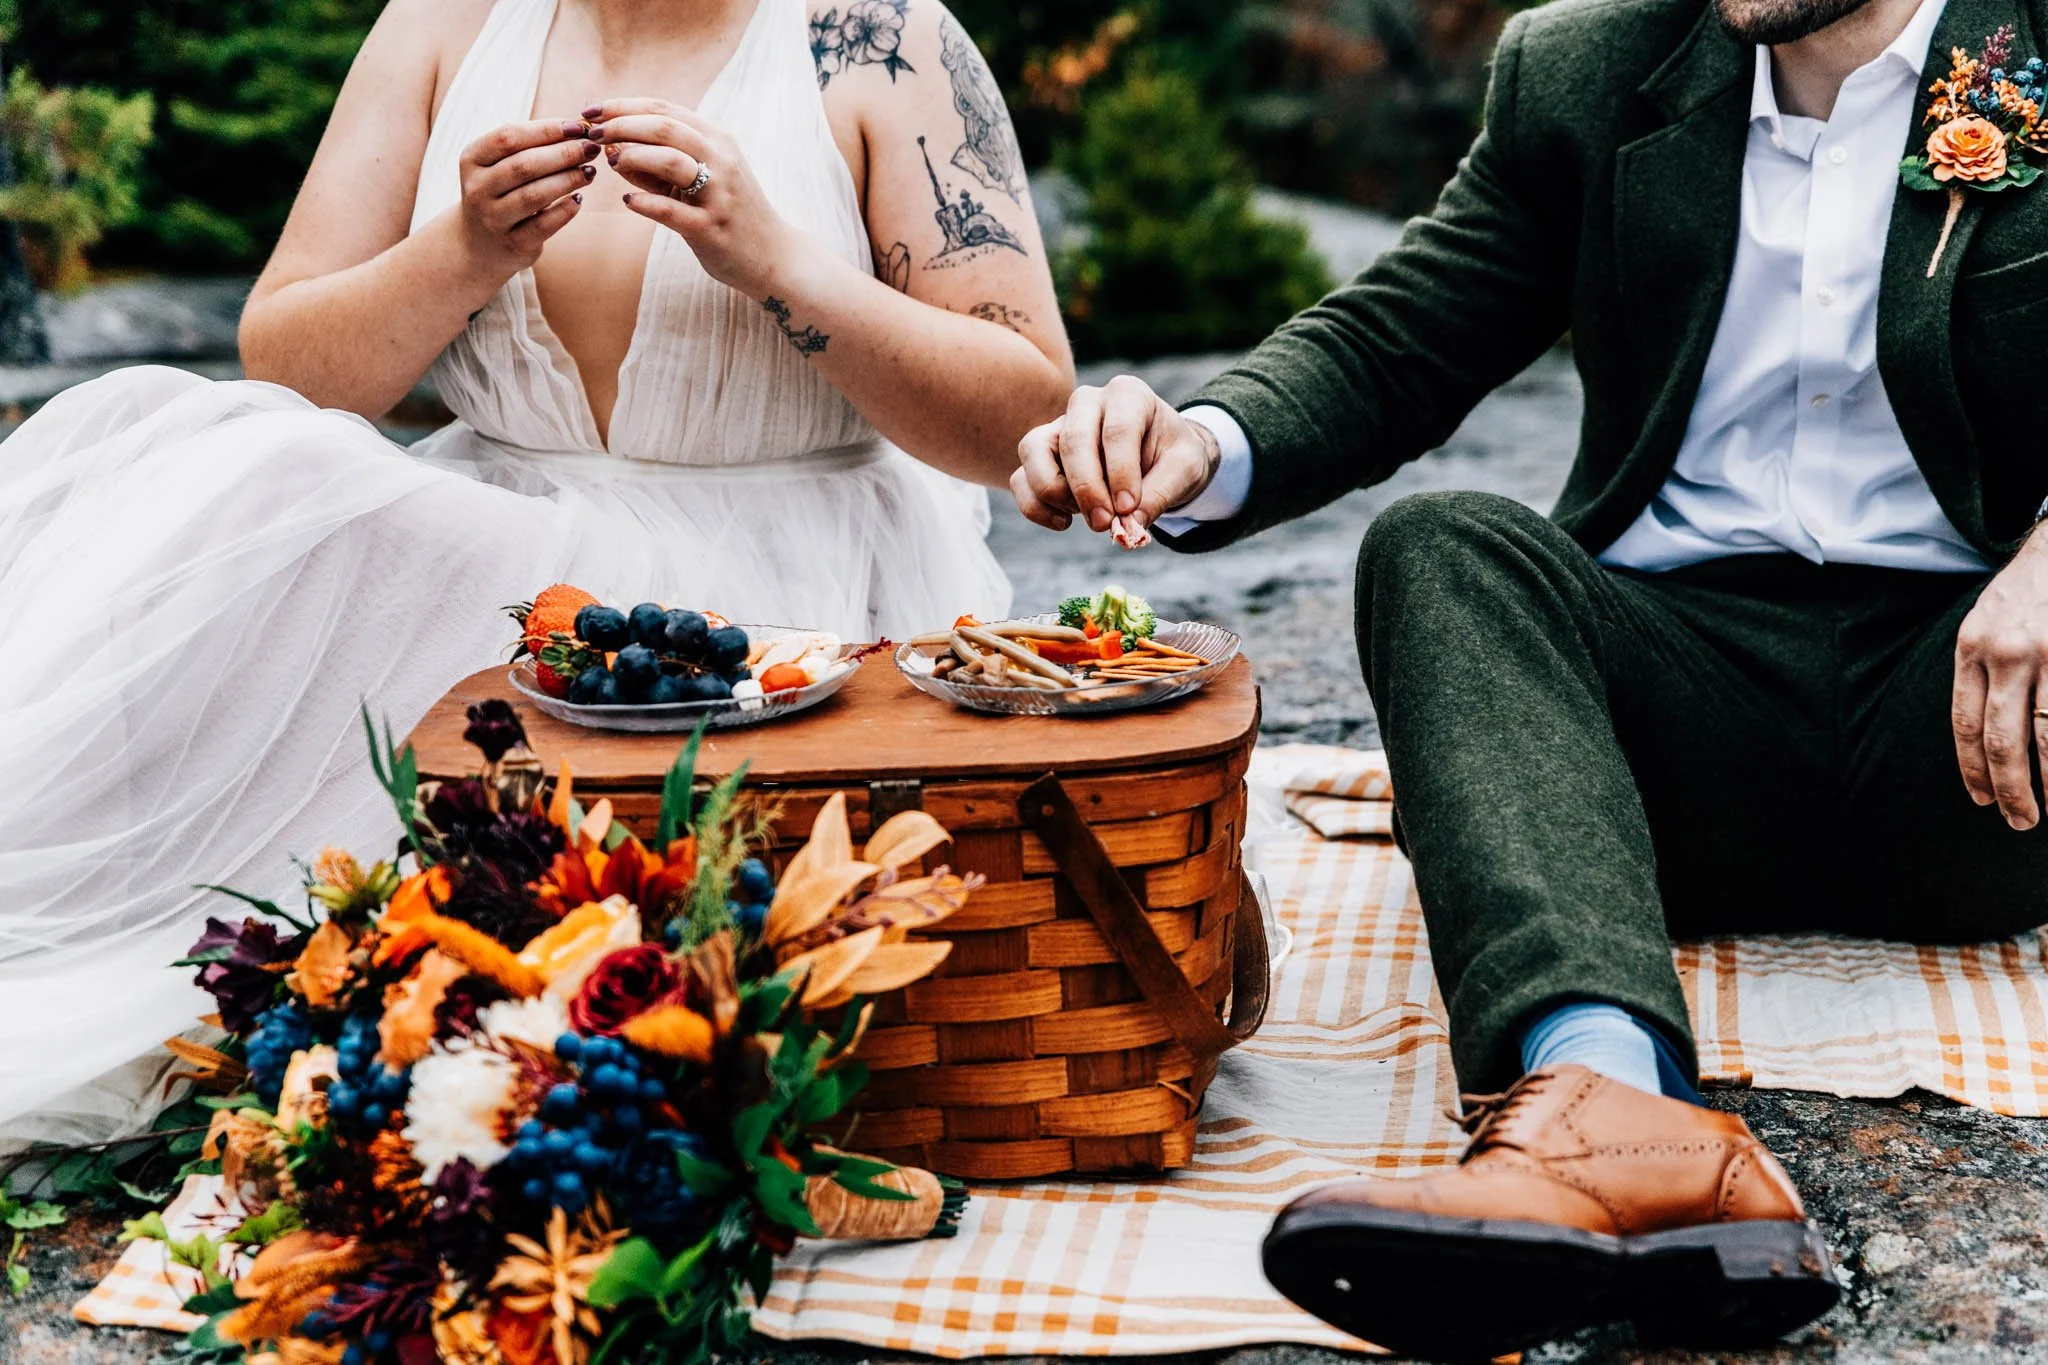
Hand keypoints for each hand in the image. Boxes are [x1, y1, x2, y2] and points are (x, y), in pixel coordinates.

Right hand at [455, 118, 598, 278]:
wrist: (480, 243)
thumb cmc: (501, 192)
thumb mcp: (502, 165)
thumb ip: (531, 146)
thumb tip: (578, 128)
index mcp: (472, 159)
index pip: (509, 136)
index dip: (546, 130)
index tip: (578, 126)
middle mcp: (477, 188)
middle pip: (523, 165)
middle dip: (563, 154)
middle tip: (591, 148)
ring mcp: (493, 218)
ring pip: (534, 195)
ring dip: (568, 180)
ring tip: (590, 171)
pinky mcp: (513, 244)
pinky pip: (544, 225)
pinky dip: (565, 210)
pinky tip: (579, 198)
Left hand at [585, 99, 794, 297]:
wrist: (773, 255)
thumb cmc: (730, 213)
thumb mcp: (701, 179)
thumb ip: (659, 164)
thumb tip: (612, 148)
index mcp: (717, 140)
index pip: (664, 109)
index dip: (623, 106)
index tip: (592, 111)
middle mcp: (721, 160)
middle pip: (663, 127)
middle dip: (620, 125)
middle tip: (591, 134)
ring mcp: (718, 194)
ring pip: (669, 160)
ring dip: (632, 157)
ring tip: (611, 162)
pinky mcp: (711, 228)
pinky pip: (670, 210)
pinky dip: (643, 202)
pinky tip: (628, 201)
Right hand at [1012, 375, 1220, 540]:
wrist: (1159, 459)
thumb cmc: (1172, 457)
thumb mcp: (1185, 471)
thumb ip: (1161, 495)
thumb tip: (1129, 528)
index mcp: (1128, 394)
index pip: (1117, 430)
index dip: (1121, 473)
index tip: (1129, 508)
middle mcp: (1087, 402)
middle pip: (1073, 440)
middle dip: (1087, 489)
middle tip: (1106, 524)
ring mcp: (1058, 426)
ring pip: (1033, 451)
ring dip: (1055, 493)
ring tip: (1089, 515)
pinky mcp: (1040, 455)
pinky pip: (1020, 478)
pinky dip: (1036, 507)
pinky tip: (1065, 522)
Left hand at [1953, 529, 2047, 828]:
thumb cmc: (2026, 590)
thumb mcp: (1985, 622)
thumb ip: (1980, 671)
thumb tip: (1981, 735)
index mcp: (1971, 648)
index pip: (1965, 723)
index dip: (1972, 768)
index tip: (1980, 800)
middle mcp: (2006, 653)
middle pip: (2003, 739)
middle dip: (2011, 788)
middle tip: (2020, 821)